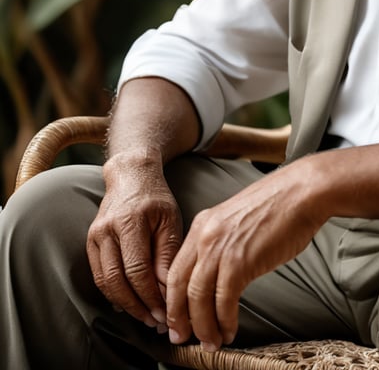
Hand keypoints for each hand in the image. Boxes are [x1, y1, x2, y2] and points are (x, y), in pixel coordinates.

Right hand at [87, 155, 182, 331]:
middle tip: (155, 321)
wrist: (130, 175)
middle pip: (116, 280)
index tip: (165, 311)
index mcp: (130, 221)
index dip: (149, 295)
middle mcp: (107, 229)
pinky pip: (99, 275)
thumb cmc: (155, 198)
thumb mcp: (170, 219)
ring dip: (124, 304)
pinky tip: (129, 302)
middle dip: (136, 306)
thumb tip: (166, 289)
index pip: (137, 269)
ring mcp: (95, 236)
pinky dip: (113, 293)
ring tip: (145, 316)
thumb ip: (167, 253)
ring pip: (104, 281)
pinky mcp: (89, 242)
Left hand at [165, 160, 325, 350]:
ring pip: (198, 298)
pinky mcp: (240, 262)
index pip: (176, 268)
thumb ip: (222, 242)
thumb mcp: (238, 219)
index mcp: (203, 223)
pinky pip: (224, 302)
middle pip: (179, 286)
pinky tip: (230, 330)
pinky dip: (225, 321)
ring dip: (203, 326)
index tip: (177, 315)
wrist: (303, 192)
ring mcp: (221, 248)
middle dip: (178, 317)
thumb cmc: (280, 205)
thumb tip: (218, 273)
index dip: (173, 298)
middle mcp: (206, 235)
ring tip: (211, 341)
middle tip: (182, 336)